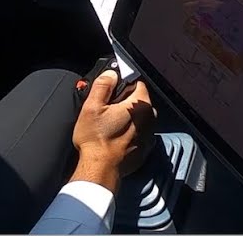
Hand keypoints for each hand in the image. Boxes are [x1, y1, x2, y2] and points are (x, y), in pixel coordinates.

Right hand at [71, 70, 155, 191]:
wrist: (100, 169)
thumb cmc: (96, 140)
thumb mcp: (92, 106)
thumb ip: (103, 85)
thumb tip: (111, 74)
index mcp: (140, 106)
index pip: (137, 83)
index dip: (123, 85)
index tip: (112, 92)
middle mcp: (149, 120)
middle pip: (139, 101)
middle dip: (126, 103)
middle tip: (107, 110)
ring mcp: (149, 135)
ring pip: (140, 118)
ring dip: (128, 118)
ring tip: (110, 126)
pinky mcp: (145, 148)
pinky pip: (139, 133)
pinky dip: (130, 133)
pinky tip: (116, 137)